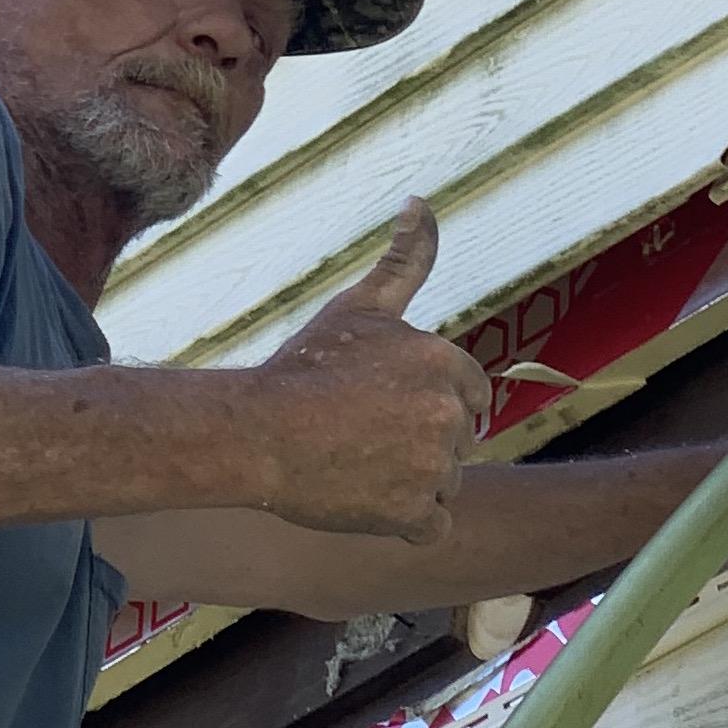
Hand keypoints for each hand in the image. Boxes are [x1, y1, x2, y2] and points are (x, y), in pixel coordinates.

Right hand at [251, 198, 490, 542]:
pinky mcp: (413, 514)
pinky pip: (432, 525)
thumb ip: (405, 259)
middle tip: (364, 435)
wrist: (256, 433)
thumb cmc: (305, 367)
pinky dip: (405, 521)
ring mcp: (434, 467)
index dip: (428, 401)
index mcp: (446, 363)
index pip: (470, 394)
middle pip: (458, 440)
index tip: (385, 404)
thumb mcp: (359, 307)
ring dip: (412, 481)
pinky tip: (368, 499)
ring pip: (445, 483)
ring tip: (360, 464)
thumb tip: (421, 202)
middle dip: (421, 441)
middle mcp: (449, 414)